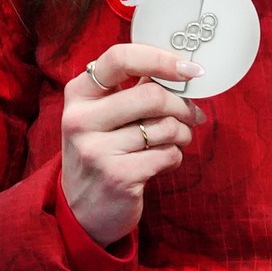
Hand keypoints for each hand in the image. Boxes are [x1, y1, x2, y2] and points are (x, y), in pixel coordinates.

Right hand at [61, 44, 206, 245]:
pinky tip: (164, 161)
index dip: (160, 59)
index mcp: (78, 94)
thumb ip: (132, 89)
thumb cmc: (101, 154)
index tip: (189, 70)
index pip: (120, 58)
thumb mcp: (102, 116)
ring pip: (166, 126)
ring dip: (183, 133)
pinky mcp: (117, 176)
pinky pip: (167, 154)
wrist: (81, 212)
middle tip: (192, 115)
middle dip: (182, 105)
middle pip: (152, 95)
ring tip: (177, 140)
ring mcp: (96, 149)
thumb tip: (180, 69)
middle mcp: (80, 119)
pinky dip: (176, 156)